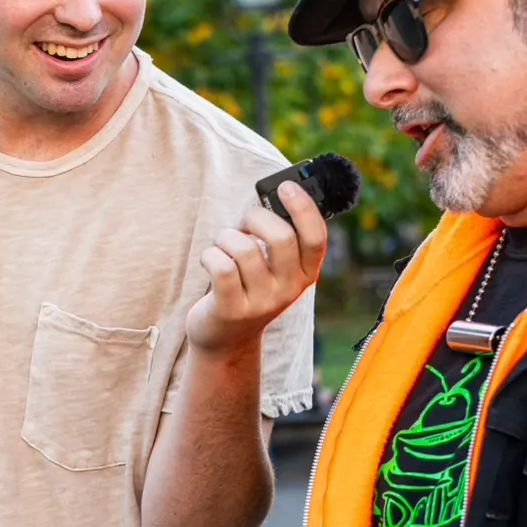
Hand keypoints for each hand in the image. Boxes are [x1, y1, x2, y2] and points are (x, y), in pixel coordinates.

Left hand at [187, 181, 326, 356]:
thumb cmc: (248, 289)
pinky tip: (210, 259)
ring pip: (245, 249)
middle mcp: (288, 290)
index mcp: (305, 274)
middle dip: (255, 218)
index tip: (285, 187)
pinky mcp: (231, 310)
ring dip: (226, 236)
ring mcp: (261, 303)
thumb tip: (277, 195)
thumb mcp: (275, 268)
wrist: (226, 339)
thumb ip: (281, 239)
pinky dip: (211, 254)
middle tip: (243, 224)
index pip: (317, 238)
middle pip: (281, 237)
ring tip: (222, 245)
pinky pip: (222, 266)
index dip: (304, 207)